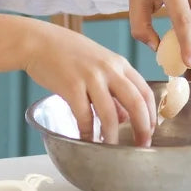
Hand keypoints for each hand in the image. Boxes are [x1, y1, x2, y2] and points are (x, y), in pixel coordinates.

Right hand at [23, 21, 155, 145]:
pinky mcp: (71, 86)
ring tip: (111, 148)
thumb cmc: (68, 53)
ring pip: (110, 114)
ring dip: (112, 136)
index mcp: (119, 63)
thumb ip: (113, 88)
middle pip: (136, 103)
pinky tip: (86, 139)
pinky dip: (87, 132)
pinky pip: (84, 116)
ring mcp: (91, 77)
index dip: (151, 114)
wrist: (38, 41)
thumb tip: (124, 117)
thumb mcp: (98, 64)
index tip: (150, 131)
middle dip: (142, 128)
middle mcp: (109, 69)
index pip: (145, 91)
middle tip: (141, 145)